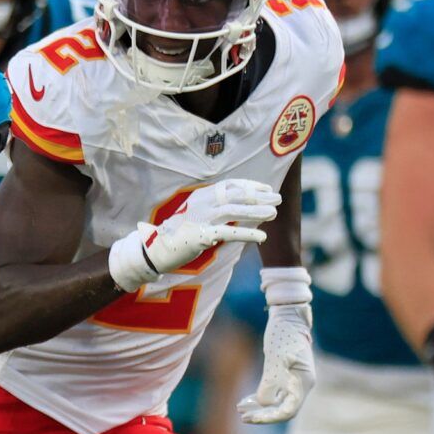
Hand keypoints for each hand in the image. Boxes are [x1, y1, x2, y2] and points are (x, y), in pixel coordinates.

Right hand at [108, 179, 278, 292]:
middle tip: (277, 198)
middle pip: (236, 195)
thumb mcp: (197, 214)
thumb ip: (215, 209)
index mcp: (202, 195)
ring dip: (256, 212)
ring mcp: (201, 218)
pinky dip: (246, 234)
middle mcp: (203, 203)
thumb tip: (239, 208)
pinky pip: (228, 233)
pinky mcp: (201, 235)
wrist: (156, 248)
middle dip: (259, 196)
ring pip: (235, 211)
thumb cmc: (179, 232)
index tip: (266, 188)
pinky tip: (261, 236)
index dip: (250, 185)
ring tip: (273, 213)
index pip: (230, 185)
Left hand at [238, 302, 314, 423]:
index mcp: (303, 383)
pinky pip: (274, 394)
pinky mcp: (285, 376)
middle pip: (282, 410)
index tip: (250, 418)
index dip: (268, 417)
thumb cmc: (283, 335)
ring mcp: (294, 381)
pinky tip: (245, 401)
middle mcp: (300, 385)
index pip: (287, 411)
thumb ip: (270, 382)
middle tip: (242, 416)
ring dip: (259, 408)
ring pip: (277, 403)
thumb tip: (265, 404)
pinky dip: (260, 399)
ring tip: (240, 409)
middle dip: (262, 415)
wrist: (288, 317)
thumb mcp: (275, 359)